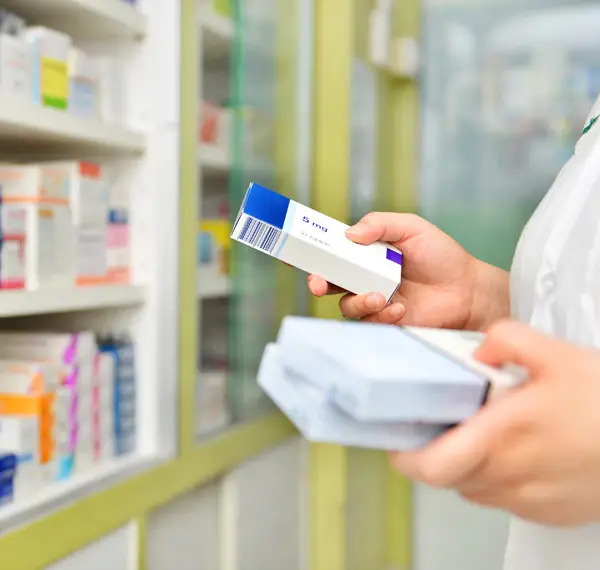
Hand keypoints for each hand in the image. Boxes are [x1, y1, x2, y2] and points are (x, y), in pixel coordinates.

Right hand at [308, 212, 507, 329]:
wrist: (467, 289)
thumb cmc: (442, 256)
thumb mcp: (412, 228)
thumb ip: (380, 224)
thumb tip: (349, 235)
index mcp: (367, 253)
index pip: (333, 251)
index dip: (312, 252)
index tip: (293, 253)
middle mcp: (365, 277)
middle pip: (329, 281)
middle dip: (317, 282)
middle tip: (317, 284)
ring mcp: (374, 299)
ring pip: (346, 305)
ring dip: (357, 301)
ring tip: (379, 296)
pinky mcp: (385, 321)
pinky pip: (370, 321)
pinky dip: (382, 314)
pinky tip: (401, 308)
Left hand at [389, 320, 599, 526]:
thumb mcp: (556, 354)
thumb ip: (506, 339)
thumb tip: (477, 351)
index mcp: (502, 435)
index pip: (431, 466)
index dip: (405, 457)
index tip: (401, 439)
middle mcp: (509, 475)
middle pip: (447, 476)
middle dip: (436, 452)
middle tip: (443, 427)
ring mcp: (528, 499)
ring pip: (473, 487)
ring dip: (466, 463)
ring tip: (484, 434)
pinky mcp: (547, 512)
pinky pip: (503, 498)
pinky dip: (496, 477)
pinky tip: (517, 452)